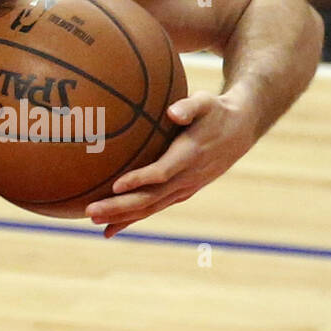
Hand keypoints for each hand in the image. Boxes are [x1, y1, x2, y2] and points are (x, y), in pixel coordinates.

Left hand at [85, 89, 258, 236]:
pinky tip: (109, 229)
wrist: (240, 130)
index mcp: (190, 155)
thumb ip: (189, 106)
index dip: (140, 179)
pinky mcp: (181, 192)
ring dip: (121, 216)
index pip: (163, 171)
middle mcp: (187, 177)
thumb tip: (173, 111)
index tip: (115, 184)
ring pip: (150, 207)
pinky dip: (132, 219)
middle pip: (150, 197)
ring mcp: (184, 188)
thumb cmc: (215, 111)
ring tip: (93, 221)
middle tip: (90, 211)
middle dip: (120, 206)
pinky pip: (154, 208)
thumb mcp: (206, 101)